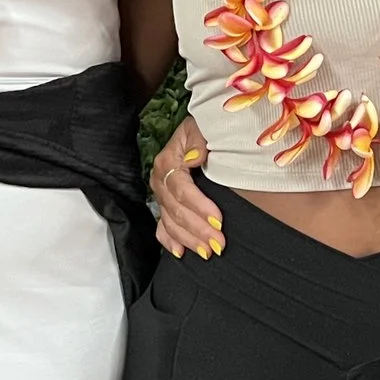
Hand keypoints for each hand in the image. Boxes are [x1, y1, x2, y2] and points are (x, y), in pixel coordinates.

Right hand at [149, 117, 221, 257]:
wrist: (198, 130)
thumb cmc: (203, 128)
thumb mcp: (202, 127)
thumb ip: (198, 140)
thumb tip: (194, 157)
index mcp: (168, 162)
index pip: (181, 189)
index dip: (199, 206)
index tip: (218, 220)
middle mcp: (160, 180)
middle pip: (176, 210)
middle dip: (198, 229)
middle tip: (218, 243)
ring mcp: (161, 195)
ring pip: (170, 222)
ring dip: (189, 239)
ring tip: (208, 252)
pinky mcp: (164, 205)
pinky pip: (162, 227)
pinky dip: (170, 241)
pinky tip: (180, 252)